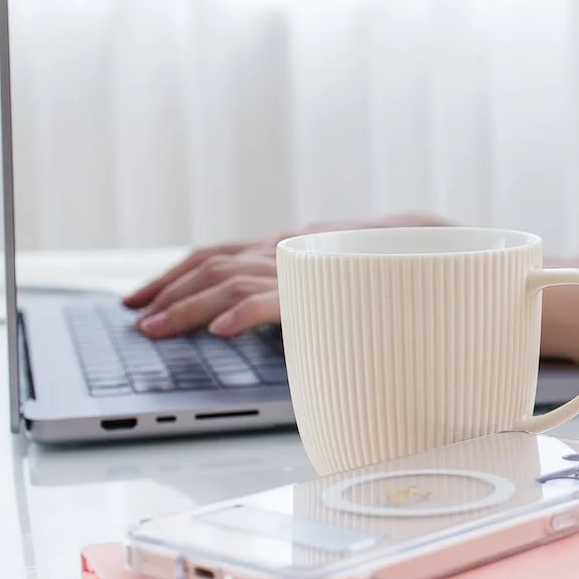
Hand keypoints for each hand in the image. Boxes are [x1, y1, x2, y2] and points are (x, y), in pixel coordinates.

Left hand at [123, 213, 448, 337]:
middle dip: (168, 292)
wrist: (442, 251)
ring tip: (157, 330)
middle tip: (136, 320)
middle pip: (212, 264)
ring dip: (188, 307)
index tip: (140, 300)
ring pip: (230, 279)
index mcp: (287, 246)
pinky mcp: (323, 285)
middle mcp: (288, 248)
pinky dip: (242, 313)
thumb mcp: (333, 278)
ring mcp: (304, 263)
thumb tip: (259, 324)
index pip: (217, 254)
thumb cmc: (389, 273)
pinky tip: (218, 332)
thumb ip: (297, 291)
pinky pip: (275, 297)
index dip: (173, 274)